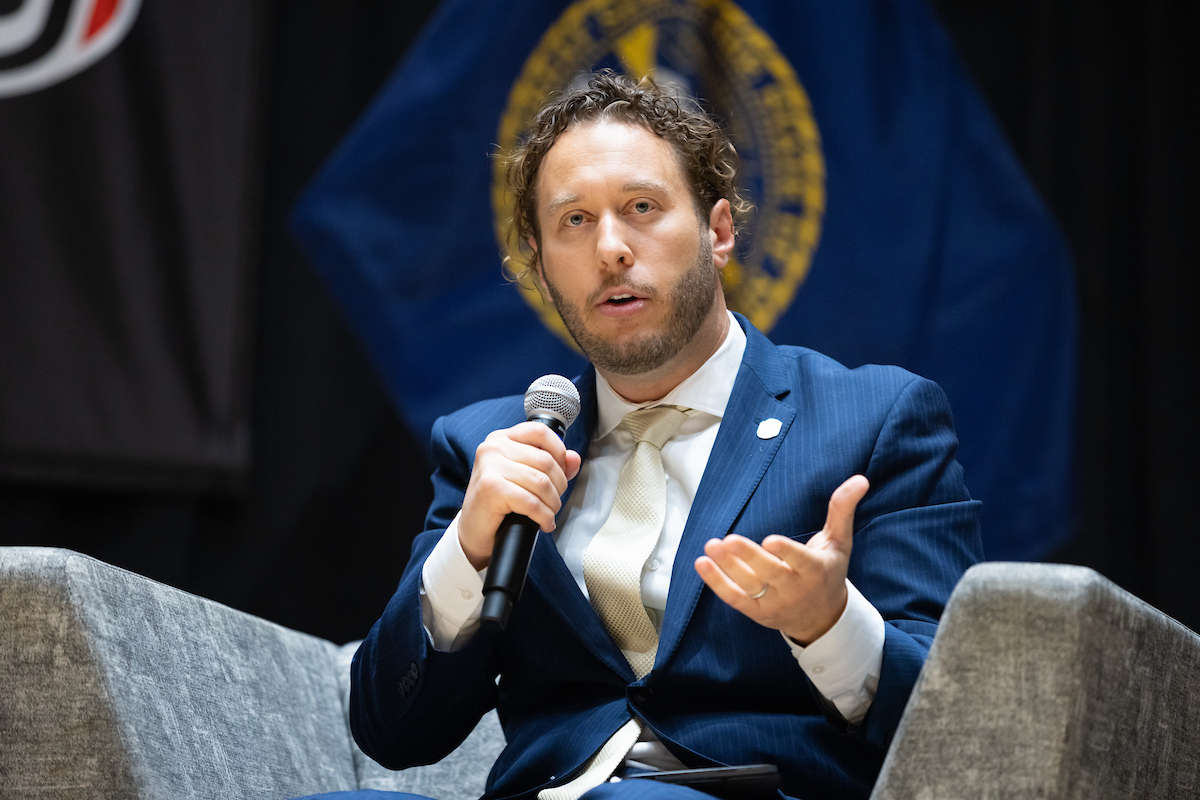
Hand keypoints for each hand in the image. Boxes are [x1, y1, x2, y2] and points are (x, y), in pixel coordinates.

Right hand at [458, 421, 581, 569]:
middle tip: (554, 501)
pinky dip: (544, 517)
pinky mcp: (492, 488)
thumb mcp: (525, 477)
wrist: (473, 530)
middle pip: (545, 460)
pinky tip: (544, 523)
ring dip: (553, 504)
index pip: (539, 431)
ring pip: (541, 482)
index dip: (559, 451)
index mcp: (501, 439)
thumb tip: (574, 459)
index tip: (561, 472)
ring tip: (549, 513)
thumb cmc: (498, 503)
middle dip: (559, 486)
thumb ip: (552, 464)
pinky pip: (532, 502)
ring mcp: (490, 466)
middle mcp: (493, 448)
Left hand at [694, 475, 869, 644]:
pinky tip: (702, 563)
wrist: (822, 618)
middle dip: (748, 558)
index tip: (770, 541)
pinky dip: (717, 583)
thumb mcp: (839, 542)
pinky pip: (735, 598)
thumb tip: (860, 479)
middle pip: (769, 573)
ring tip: (711, 546)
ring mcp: (773, 602)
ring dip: (727, 567)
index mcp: (815, 570)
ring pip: (749, 585)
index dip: (786, 552)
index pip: (800, 561)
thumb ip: (842, 510)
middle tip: (729, 540)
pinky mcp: (756, 612)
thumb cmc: (828, 572)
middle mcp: (794, 589)